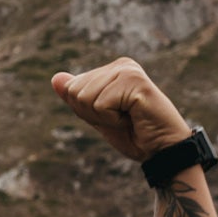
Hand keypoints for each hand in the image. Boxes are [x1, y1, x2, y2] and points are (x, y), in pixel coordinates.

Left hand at [50, 57, 191, 161]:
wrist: (162, 151)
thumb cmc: (134, 135)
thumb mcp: (98, 117)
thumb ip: (77, 98)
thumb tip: (55, 78)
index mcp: (112, 69)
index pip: (72, 88)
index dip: (87, 112)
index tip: (114, 116)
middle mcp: (121, 65)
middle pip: (75, 92)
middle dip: (94, 115)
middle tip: (123, 119)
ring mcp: (129, 71)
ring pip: (86, 98)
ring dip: (105, 118)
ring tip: (129, 118)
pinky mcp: (136, 82)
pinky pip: (101, 104)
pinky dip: (114, 120)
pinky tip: (134, 118)